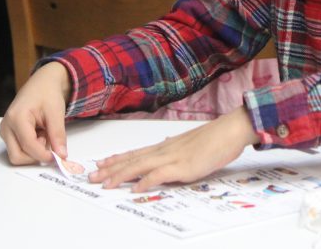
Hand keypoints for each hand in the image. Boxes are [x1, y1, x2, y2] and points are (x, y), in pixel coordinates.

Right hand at [0, 62, 70, 164]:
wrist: (41, 84)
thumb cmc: (47, 94)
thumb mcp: (56, 113)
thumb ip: (58, 135)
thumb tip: (61, 155)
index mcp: (16, 117)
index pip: (27, 145)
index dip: (43, 154)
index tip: (57, 156)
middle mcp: (6, 126)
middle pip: (17, 156)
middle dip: (36, 155)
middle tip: (49, 141)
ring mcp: (5, 131)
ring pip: (17, 155)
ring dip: (34, 152)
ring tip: (44, 134)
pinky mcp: (8, 134)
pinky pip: (18, 150)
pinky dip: (31, 148)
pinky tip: (39, 134)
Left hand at [88, 107, 259, 191]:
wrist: (229, 131)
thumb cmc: (213, 138)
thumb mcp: (189, 145)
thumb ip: (176, 151)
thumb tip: (166, 155)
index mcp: (165, 146)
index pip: (135, 153)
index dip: (116, 159)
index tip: (101, 163)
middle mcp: (163, 150)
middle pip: (131, 160)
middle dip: (110, 169)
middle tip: (92, 176)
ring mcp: (172, 157)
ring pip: (139, 166)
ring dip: (120, 175)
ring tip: (104, 183)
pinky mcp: (182, 166)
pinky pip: (159, 175)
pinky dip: (145, 182)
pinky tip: (135, 189)